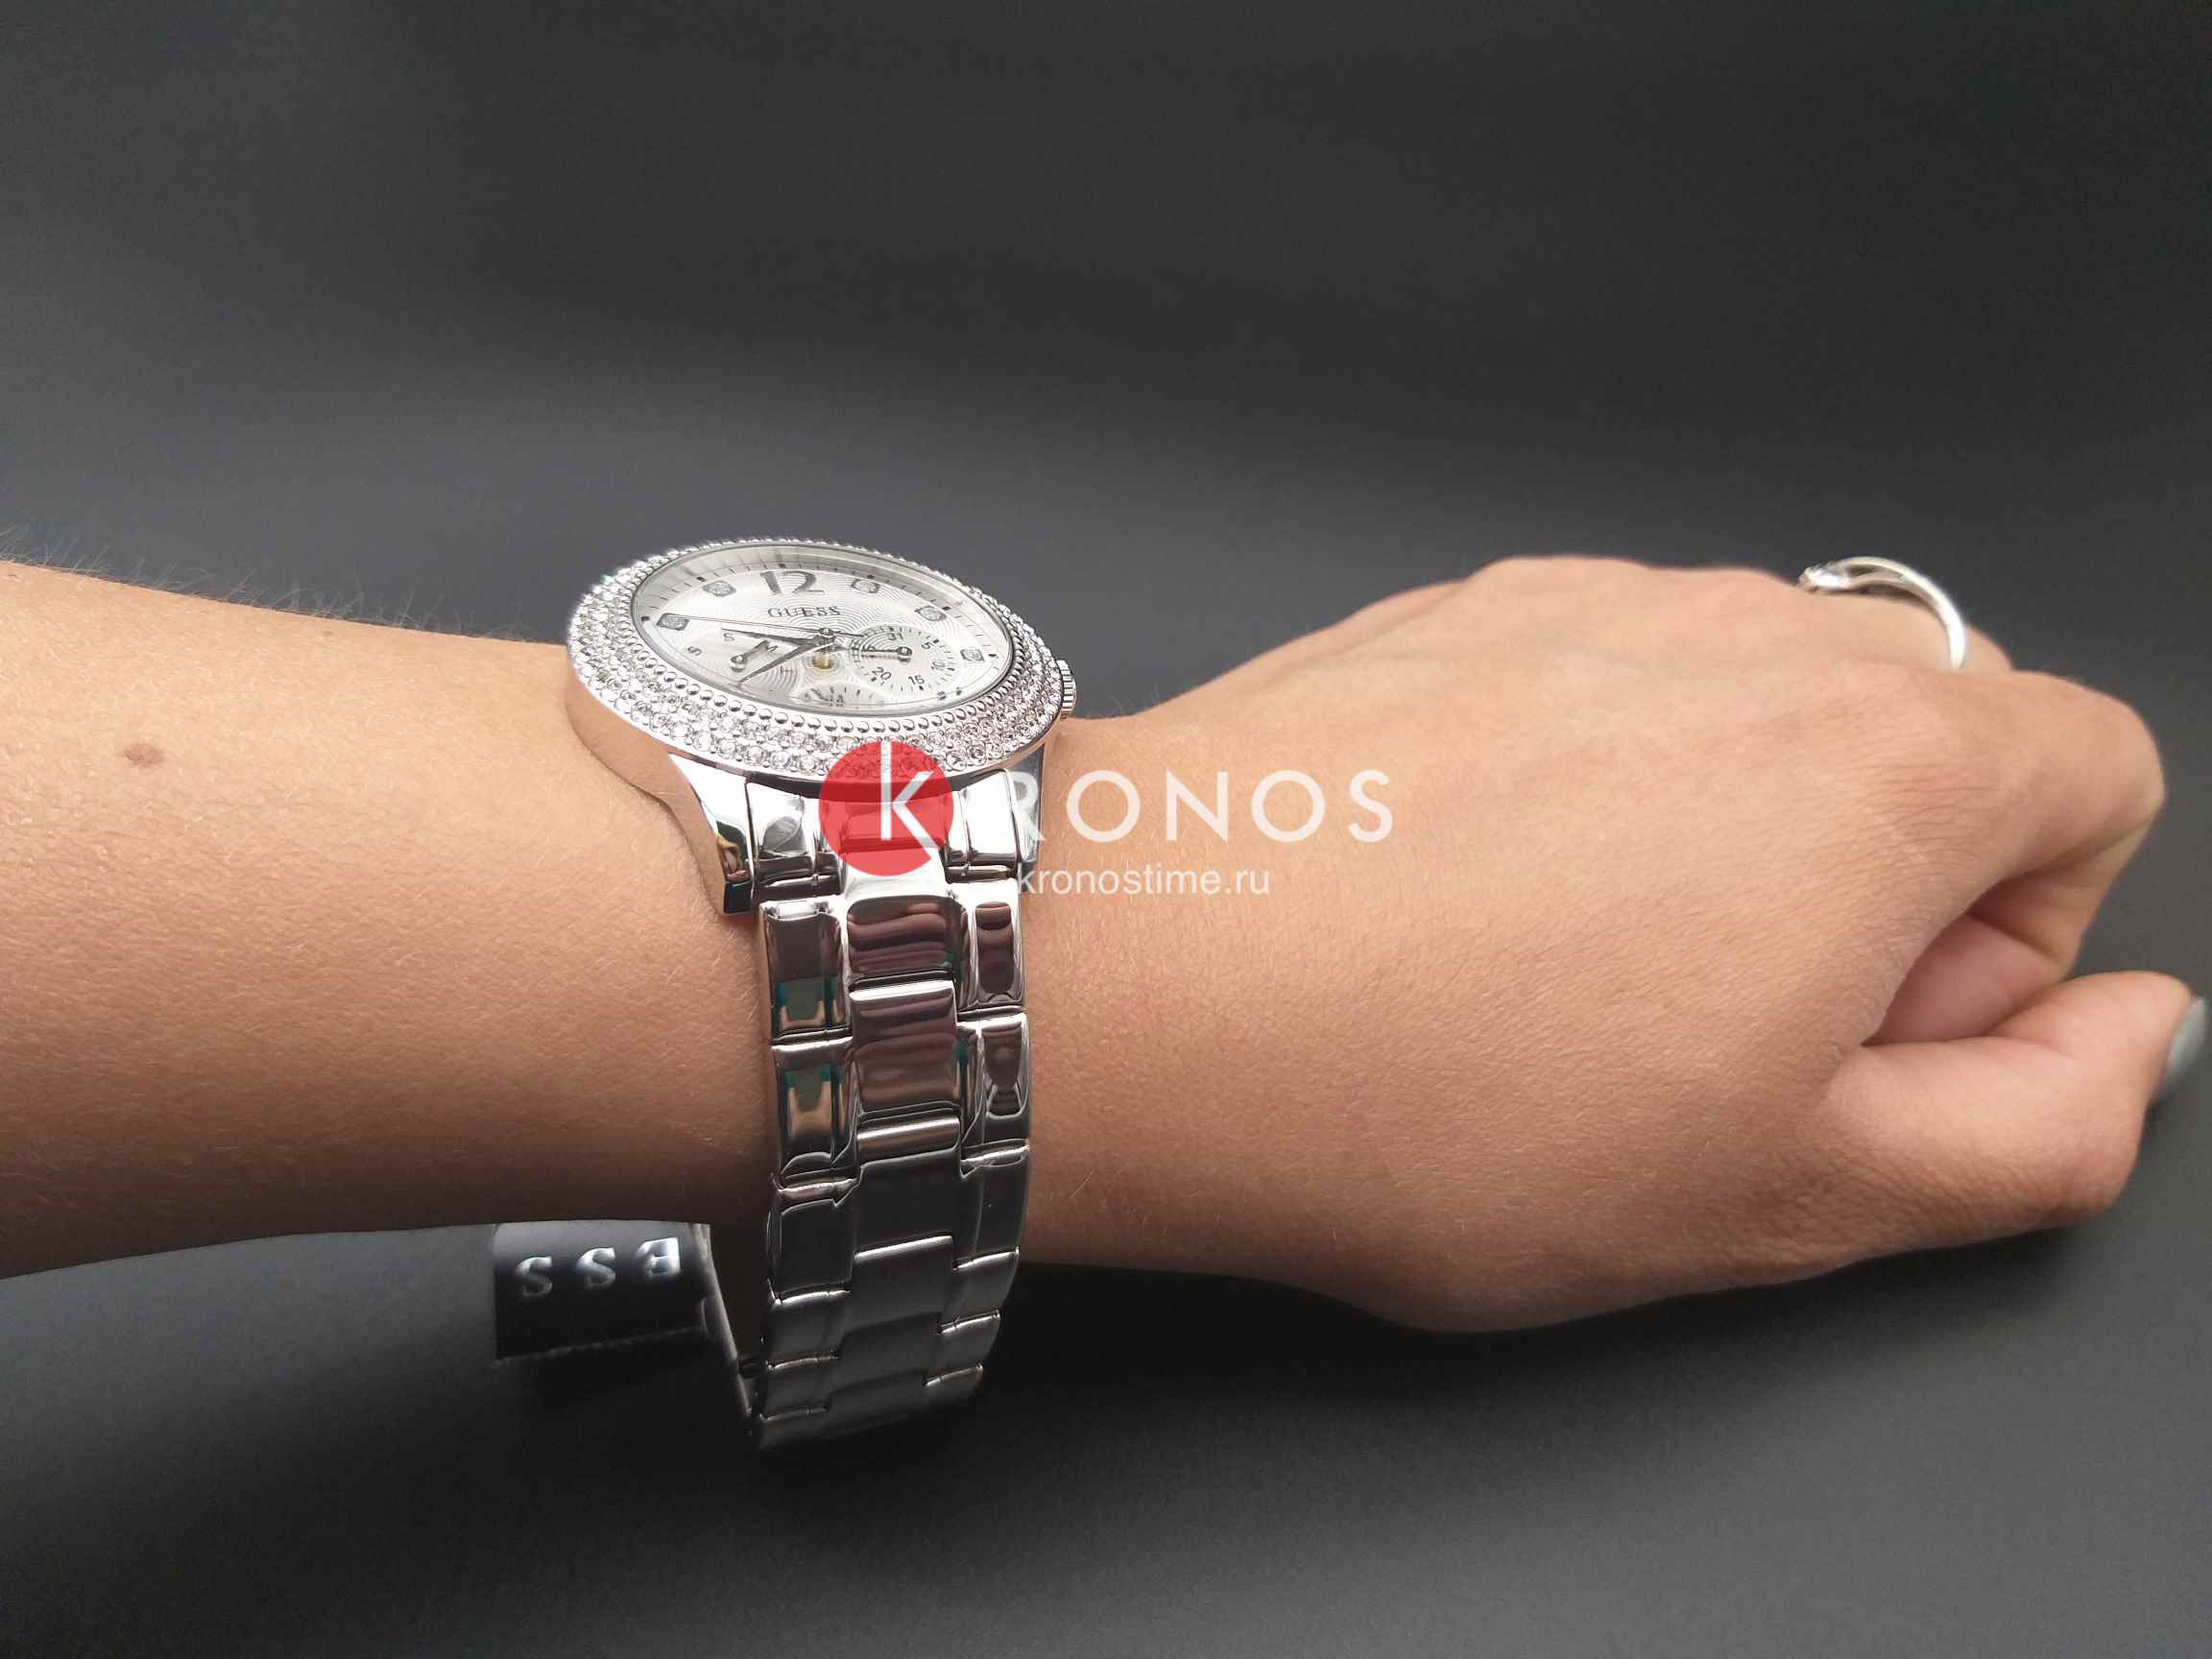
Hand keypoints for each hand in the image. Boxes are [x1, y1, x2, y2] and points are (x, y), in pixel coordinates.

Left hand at [1027, 558, 2189, 1329]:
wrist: (1148, 989)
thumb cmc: (1442, 1101)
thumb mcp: (1800, 1194)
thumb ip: (2037, 1123)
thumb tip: (2129, 1034)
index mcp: (1889, 763)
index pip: (2100, 773)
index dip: (2021, 933)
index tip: (1881, 1028)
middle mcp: (1753, 635)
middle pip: (1934, 729)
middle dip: (1888, 876)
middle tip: (1724, 1021)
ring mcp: (1593, 603)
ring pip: (1759, 702)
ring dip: (1728, 825)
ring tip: (1571, 968)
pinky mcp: (1462, 609)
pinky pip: (1606, 681)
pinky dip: (1591, 775)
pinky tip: (1471, 897)